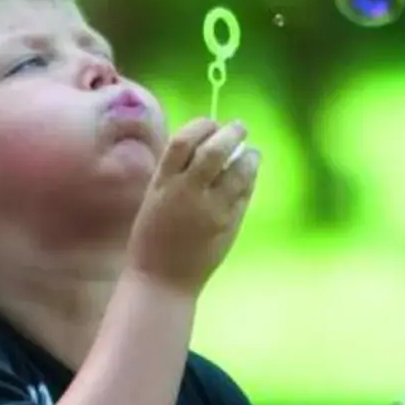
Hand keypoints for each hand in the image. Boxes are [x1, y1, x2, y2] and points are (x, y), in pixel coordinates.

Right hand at [126, 116, 261, 292]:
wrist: (162, 280)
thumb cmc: (153, 238)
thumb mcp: (154, 199)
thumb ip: (175, 172)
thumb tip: (203, 142)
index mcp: (163, 184)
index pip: (183, 141)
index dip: (200, 125)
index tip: (210, 123)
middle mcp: (187, 193)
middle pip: (215, 150)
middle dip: (231, 132)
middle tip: (239, 127)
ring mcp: (212, 209)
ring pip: (239, 170)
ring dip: (249, 155)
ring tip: (251, 152)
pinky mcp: (230, 224)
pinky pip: (245, 192)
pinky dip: (250, 178)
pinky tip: (248, 174)